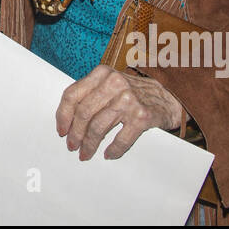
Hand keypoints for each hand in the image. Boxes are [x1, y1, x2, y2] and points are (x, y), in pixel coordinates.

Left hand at [57, 64, 184, 159]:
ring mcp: (129, 99)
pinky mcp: (142, 116)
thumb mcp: (110, 84)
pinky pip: (121, 139)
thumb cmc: (133, 92)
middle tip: (72, 146)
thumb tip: (67, 120)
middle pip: (84, 113)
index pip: (72, 94)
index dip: (63, 115)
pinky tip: (108, 154)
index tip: (61, 130)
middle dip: (75, 134)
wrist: (168, 97)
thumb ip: (90, 94)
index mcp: (102, 73)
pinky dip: (113, 150)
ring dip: (89, 144)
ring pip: (99, 127)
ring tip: (86, 153)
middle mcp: (114, 83)